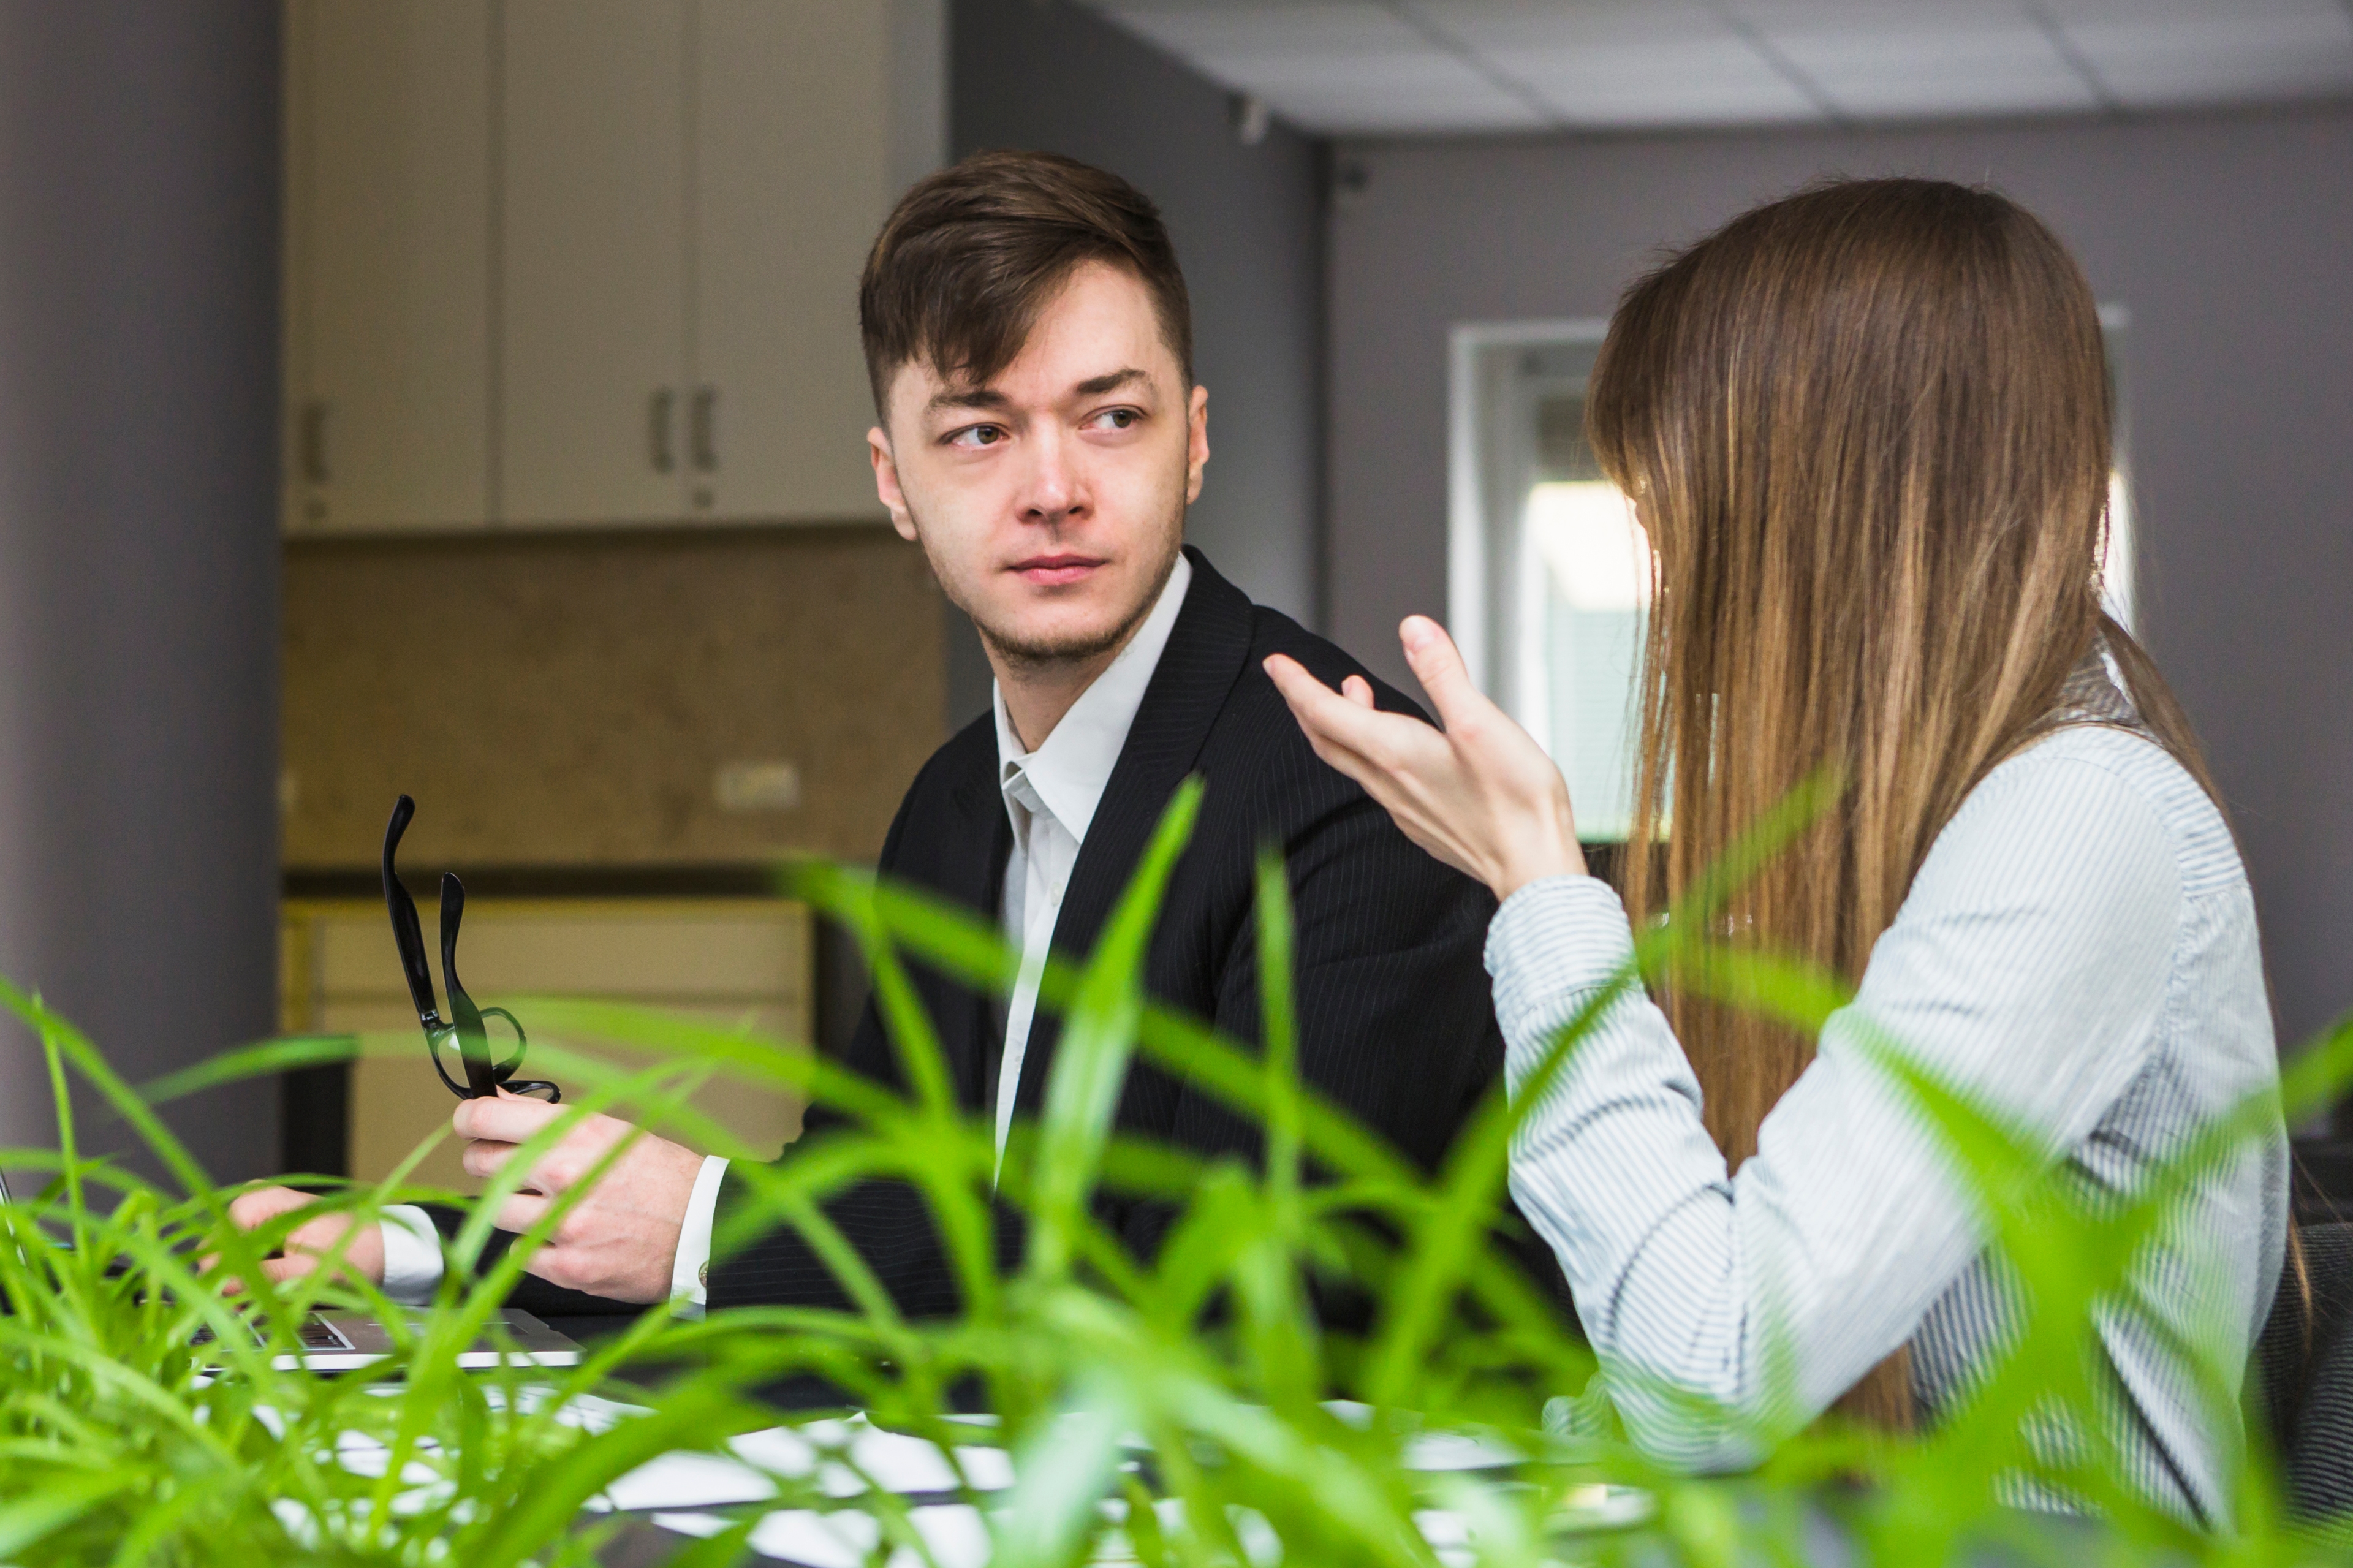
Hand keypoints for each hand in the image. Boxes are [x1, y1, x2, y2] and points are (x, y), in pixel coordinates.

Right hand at [217, 1185, 385, 1291]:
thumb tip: (226, 1286)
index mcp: (267, 1199)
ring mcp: (260, 1217)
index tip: (227, 1292)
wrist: (379, 1246)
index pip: (222, 1234)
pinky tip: (275, 1286)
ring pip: (232, 1255)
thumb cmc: (353, 1249)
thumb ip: (266, 1276)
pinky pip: (246, 1258)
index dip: (222, 1266)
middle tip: (249, 1300)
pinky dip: (257, 1276)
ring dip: (246, 1279)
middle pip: (223, 1246)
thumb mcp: (310, 1270)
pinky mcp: (265, 1233)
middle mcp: (258, 1201)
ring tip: (271, 1293)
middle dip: (234, 1275)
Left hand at [454, 1091, 702, 1303]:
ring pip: (496, 1210)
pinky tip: (566, 1234)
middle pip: (481, 1164)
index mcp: (576, 1134)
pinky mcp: (566, 1266)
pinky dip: (536, 1243)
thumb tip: (500, 1102)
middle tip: (506, 1162)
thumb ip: (551, 1120)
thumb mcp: (611, 1130)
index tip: (469, 1122)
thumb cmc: (663, 1178)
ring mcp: (563, 1224)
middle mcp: (565, 1175)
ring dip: (514, 1205)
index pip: (487, 1118)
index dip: (470, 1118)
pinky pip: (520, 1252)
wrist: (702, 1228)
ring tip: (549, 1202)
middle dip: (487, 1160)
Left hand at [1263, 615, 1586, 901]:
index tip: (1274, 663)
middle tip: (1289, 679)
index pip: (1325, 713)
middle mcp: (1389, 783)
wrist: (1531, 867)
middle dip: (1304, 704)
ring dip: (1338, 725)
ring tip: (1349, 694)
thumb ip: (1442, 673)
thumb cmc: (1514, 800)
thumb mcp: (1479, 722)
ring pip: (1351, 761)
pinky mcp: (1421, 823)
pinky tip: (1391, 746)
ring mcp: (1402, 807)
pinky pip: (1376, 782)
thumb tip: (1413, 629)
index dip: (1296, 684)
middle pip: (1327, 740)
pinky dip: (1367, 751)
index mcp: (1395, 753)